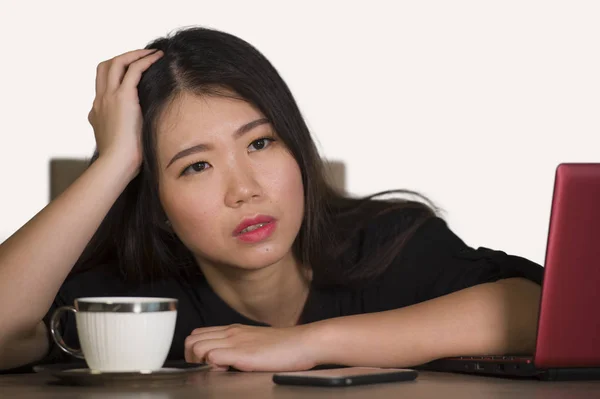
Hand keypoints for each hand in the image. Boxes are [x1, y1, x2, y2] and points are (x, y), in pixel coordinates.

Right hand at [87, 48, 163, 174]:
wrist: (116, 165)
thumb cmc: (122, 162)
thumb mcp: (121, 145)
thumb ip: (126, 136)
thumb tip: (140, 136)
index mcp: (97, 112)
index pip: (103, 86)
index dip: (117, 76)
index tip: (134, 75)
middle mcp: (100, 101)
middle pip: (104, 68)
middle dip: (122, 59)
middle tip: (142, 58)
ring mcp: (108, 97)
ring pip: (116, 63)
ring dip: (134, 55)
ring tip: (152, 53)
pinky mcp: (122, 97)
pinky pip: (133, 70)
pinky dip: (144, 60)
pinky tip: (157, 58)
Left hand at [184, 324, 318, 371]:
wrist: (303, 342)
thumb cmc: (284, 346)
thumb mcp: (255, 341)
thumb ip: (238, 346)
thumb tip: (225, 359)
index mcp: (233, 329)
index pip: (198, 333)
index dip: (195, 349)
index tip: (204, 362)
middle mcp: (230, 333)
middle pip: (191, 339)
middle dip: (192, 356)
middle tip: (206, 368)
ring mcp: (235, 342)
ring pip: (197, 347)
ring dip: (201, 361)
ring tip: (218, 369)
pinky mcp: (242, 354)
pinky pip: (212, 357)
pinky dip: (213, 367)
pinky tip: (227, 371)